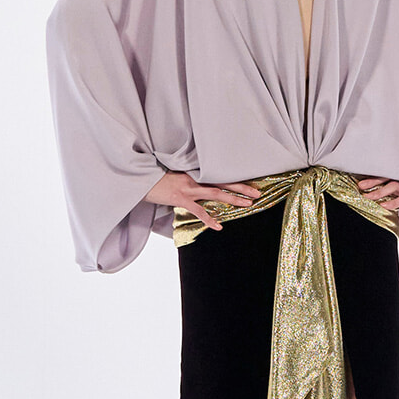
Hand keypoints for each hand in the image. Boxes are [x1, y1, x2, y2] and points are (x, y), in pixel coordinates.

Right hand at [144, 170, 261, 230]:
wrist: (140, 178)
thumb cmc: (157, 178)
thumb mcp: (175, 174)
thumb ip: (190, 178)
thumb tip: (201, 185)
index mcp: (194, 172)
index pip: (220, 174)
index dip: (235, 178)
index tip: (250, 182)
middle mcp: (194, 178)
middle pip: (223, 182)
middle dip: (242, 188)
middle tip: (258, 193)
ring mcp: (188, 188)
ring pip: (216, 193)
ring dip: (233, 199)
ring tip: (248, 205)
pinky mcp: (180, 198)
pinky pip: (198, 210)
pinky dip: (209, 219)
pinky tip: (219, 227)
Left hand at [356, 176, 398, 215]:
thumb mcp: (394, 194)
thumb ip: (384, 193)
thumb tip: (368, 196)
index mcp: (395, 179)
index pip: (381, 176)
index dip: (370, 178)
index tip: (359, 183)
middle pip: (385, 178)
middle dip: (372, 181)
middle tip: (361, 186)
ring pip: (393, 186)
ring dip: (380, 191)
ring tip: (370, 197)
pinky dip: (392, 202)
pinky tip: (384, 206)